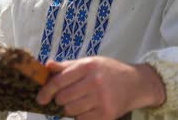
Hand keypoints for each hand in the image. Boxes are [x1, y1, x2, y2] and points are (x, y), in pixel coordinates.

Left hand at [36, 56, 164, 119]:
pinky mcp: (107, 115)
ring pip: (71, 111)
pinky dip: (81, 116)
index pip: (60, 81)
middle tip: (67, 97)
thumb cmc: (108, 71)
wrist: (137, 83)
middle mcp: (95, 82)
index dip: (46, 91)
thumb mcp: (89, 62)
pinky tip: (89, 108)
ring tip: (80, 101)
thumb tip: (47, 66)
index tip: (40, 99)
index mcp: (88, 66)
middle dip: (60, 100)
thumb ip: (67, 66)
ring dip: (70, 109)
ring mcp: (102, 99)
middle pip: (63, 98)